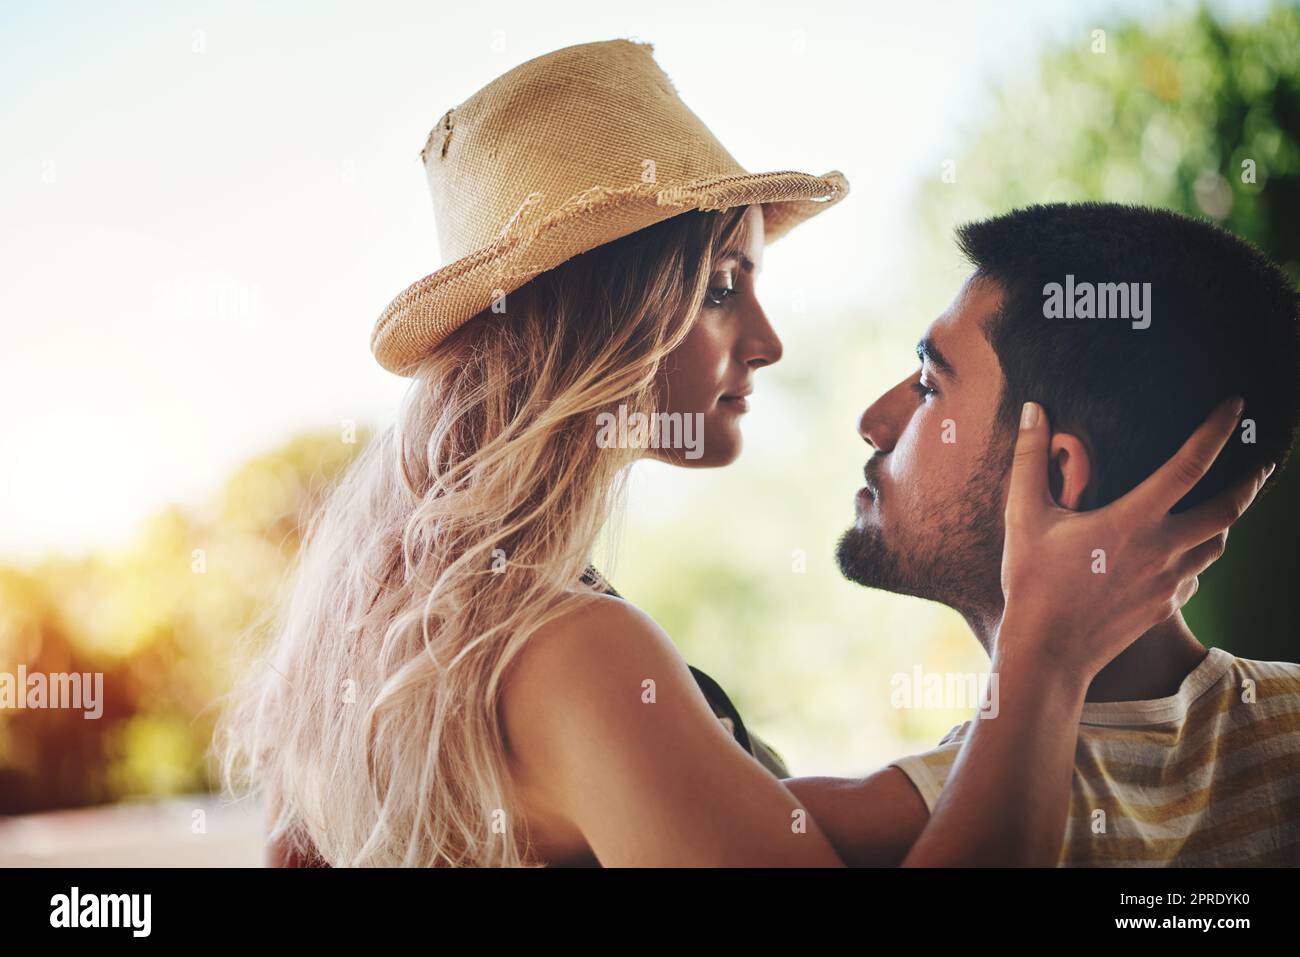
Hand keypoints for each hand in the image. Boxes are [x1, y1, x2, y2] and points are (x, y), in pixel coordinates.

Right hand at [998, 396, 1272, 678]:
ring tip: (1226, 504)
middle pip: (1228, 509)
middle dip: (1250, 482)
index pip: (1190, 464)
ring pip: (1217, 544)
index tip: (1236, 405)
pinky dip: (1198, 557)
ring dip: (1226, 520)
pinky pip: (1196, 576)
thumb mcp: (1023, 515)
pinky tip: (1185, 553)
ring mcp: (1169, 582)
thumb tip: (1034, 410)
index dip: (1217, 430)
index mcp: (1133, 519)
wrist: (1049, 652)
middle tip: (1261, 463)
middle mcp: (1163, 549)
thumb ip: (1030, 459)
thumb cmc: (1032, 581)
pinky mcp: (1165, 607)